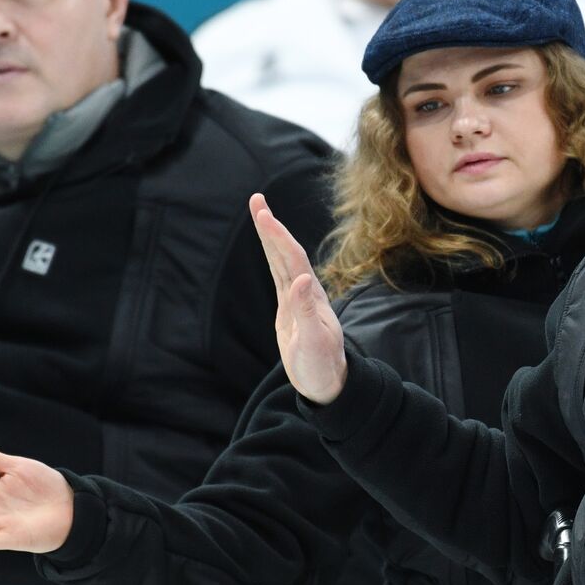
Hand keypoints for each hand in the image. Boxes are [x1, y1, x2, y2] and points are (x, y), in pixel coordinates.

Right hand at [249, 193, 346, 404]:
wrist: (328, 385)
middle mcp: (305, 293)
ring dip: (271, 237)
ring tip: (260, 213)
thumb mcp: (314, 342)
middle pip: (286, 253)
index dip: (278, 236)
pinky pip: (278, 276)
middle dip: (271, 227)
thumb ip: (306, 312)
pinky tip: (269, 246)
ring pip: (281, 262)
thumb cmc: (323, 367)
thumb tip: (300, 279)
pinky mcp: (288, 310)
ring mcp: (296, 300)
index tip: (264, 214)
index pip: (293, 259)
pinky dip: (272, 258)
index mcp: (311, 297)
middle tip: (256, 199)